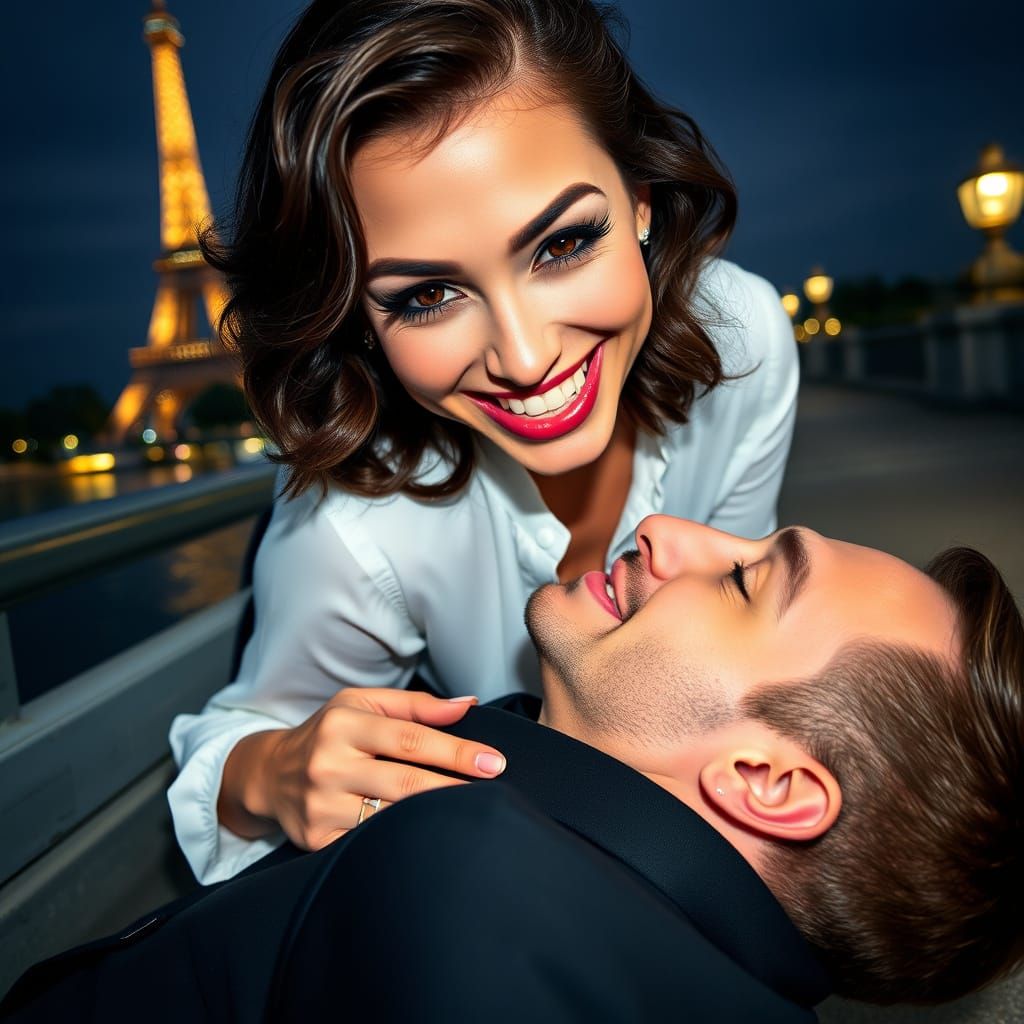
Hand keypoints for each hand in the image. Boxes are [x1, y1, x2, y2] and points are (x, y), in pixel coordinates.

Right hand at [222, 688, 505, 849]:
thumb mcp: (362, 704)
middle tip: (496, 791)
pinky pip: (369, 845)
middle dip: (455, 788)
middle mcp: (328, 764)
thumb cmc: (329, 733)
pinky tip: (431, 841)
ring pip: (389, 818)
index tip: (494, 762)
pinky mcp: (316, 840)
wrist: (270, 775)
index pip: (410, 738)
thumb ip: (416, 706)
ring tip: (473, 818)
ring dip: (434, 819)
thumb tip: (468, 705)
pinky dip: (403, 843)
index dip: (456, 751)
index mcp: (343, 724)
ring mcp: (320, 807)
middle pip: (405, 782)